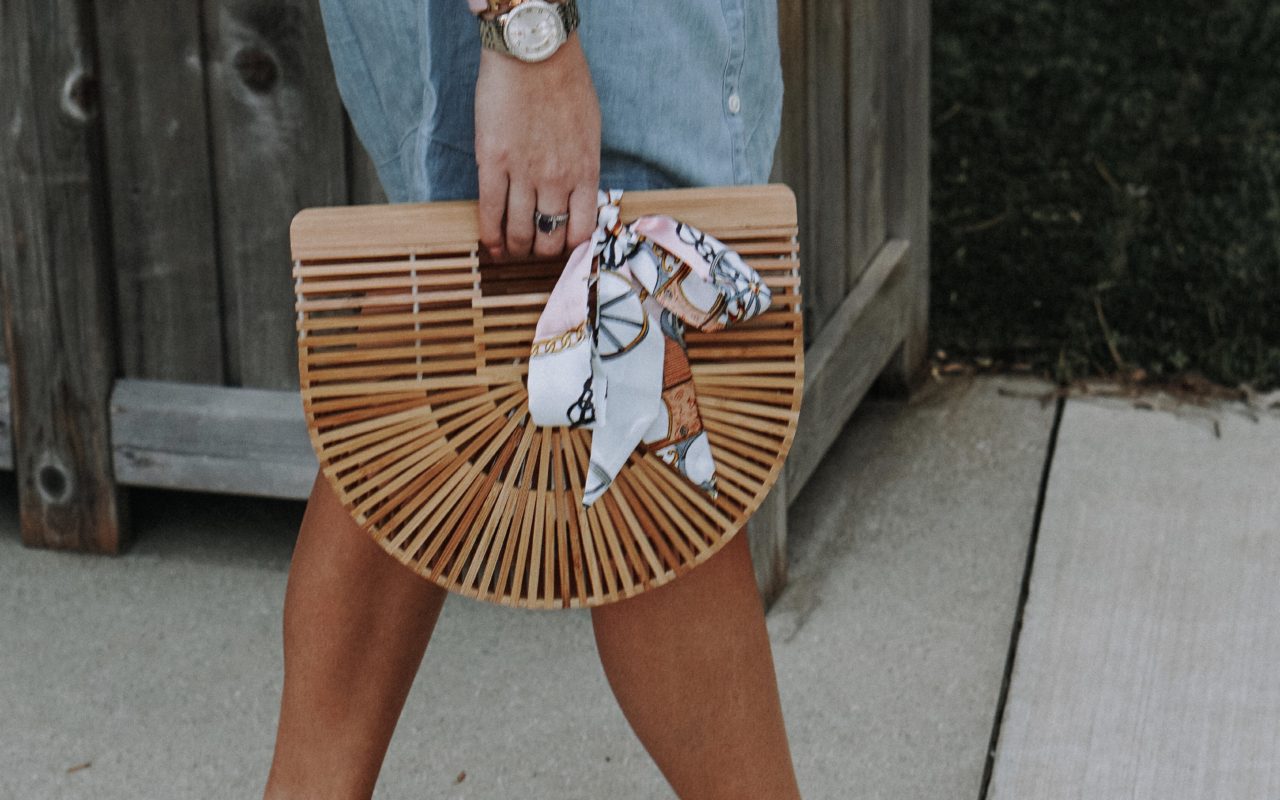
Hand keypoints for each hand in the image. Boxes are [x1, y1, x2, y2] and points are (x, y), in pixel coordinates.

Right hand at [474, 32, 600, 260]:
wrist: (534, 53)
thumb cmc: (565, 83)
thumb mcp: (589, 131)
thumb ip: (582, 167)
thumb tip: (576, 195)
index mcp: (585, 172)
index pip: (582, 231)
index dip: (571, 249)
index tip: (562, 249)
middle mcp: (557, 180)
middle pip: (550, 237)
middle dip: (541, 252)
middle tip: (533, 251)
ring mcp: (524, 173)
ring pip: (519, 231)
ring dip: (515, 247)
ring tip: (509, 250)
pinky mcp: (492, 162)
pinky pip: (490, 210)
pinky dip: (489, 234)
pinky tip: (489, 244)